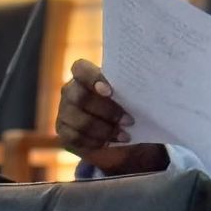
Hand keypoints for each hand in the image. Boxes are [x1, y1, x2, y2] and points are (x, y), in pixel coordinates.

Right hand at [56, 59, 166, 175]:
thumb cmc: (123, 104)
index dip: (92, 78)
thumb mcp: (126, 94)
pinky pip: (76, 138)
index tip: (110, 91)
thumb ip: (127, 87)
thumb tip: (147, 86)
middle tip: (129, 120)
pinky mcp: (63, 132)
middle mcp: (70, 91)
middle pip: (81, 98)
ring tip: (124, 135)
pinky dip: (95, 141)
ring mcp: (63, 112)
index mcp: (84, 75)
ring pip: (80, 121)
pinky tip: (109, 142)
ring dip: (104, 130)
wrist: (115, 131)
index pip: (80, 68)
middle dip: (107, 111)